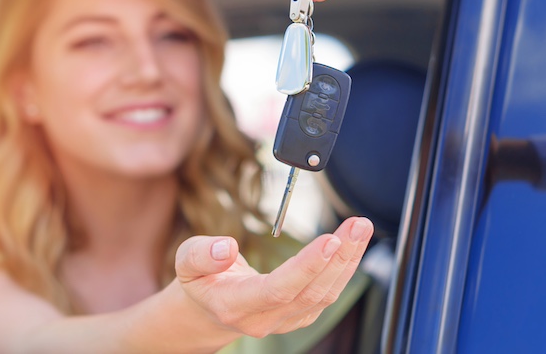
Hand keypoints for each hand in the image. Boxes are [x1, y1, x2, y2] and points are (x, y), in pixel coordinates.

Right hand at [174, 217, 372, 337]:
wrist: (208, 309)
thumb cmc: (200, 279)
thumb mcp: (185, 260)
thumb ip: (201, 253)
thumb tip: (226, 247)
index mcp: (234, 305)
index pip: (277, 289)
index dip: (306, 267)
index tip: (329, 240)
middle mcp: (263, 320)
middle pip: (310, 292)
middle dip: (339, 257)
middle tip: (358, 225)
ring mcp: (284, 322)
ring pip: (324, 295)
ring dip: (347, 261)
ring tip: (360, 228)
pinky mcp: (298, 316)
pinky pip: (326, 295)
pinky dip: (343, 269)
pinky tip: (351, 245)